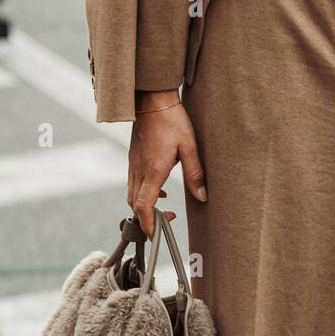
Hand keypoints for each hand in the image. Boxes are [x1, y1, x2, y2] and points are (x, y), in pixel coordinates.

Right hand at [128, 89, 206, 237]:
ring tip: (163, 208)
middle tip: (165, 222)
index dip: (148, 224)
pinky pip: (133, 183)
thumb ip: (195, 173)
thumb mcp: (189, 146)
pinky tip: (159, 189)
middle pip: (134, 204)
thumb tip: (202, 196)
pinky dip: (142, 193)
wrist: (152, 100)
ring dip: (144, 207)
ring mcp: (133, 164)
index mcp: (153, 170)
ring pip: (131, 194)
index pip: (143, 205)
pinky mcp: (133, 158)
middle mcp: (139, 170)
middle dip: (146, 219)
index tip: (155, 235)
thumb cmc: (172, 120)